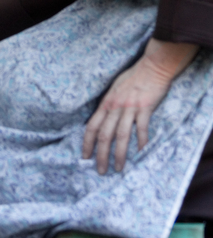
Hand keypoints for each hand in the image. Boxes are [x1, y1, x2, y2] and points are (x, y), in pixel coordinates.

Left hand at [82, 39, 197, 174]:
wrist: (151, 67)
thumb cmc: (133, 77)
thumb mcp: (114, 88)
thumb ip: (109, 104)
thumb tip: (103, 118)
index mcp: (106, 103)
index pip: (92, 126)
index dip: (87, 143)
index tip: (85, 157)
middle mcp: (115, 107)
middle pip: (104, 135)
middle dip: (101, 155)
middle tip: (100, 171)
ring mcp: (129, 108)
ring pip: (121, 135)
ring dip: (119, 154)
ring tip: (118, 168)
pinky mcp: (144, 108)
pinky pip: (141, 129)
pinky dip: (140, 143)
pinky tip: (140, 154)